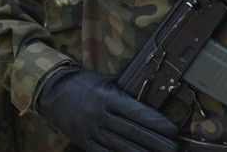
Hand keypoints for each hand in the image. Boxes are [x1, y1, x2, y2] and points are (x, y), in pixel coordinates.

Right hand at [36, 66, 177, 151]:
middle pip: (132, 131)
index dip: (155, 121)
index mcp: (105, 95)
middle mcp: (98, 113)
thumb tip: (152, 97)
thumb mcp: (104, 81)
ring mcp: (90, 129)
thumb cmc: (84, 84)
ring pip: (121, 145)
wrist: (52, 91)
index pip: (135, 111)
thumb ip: (125, 91)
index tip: (172, 130)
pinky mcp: (84, 140)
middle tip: (173, 148)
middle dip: (155, 141)